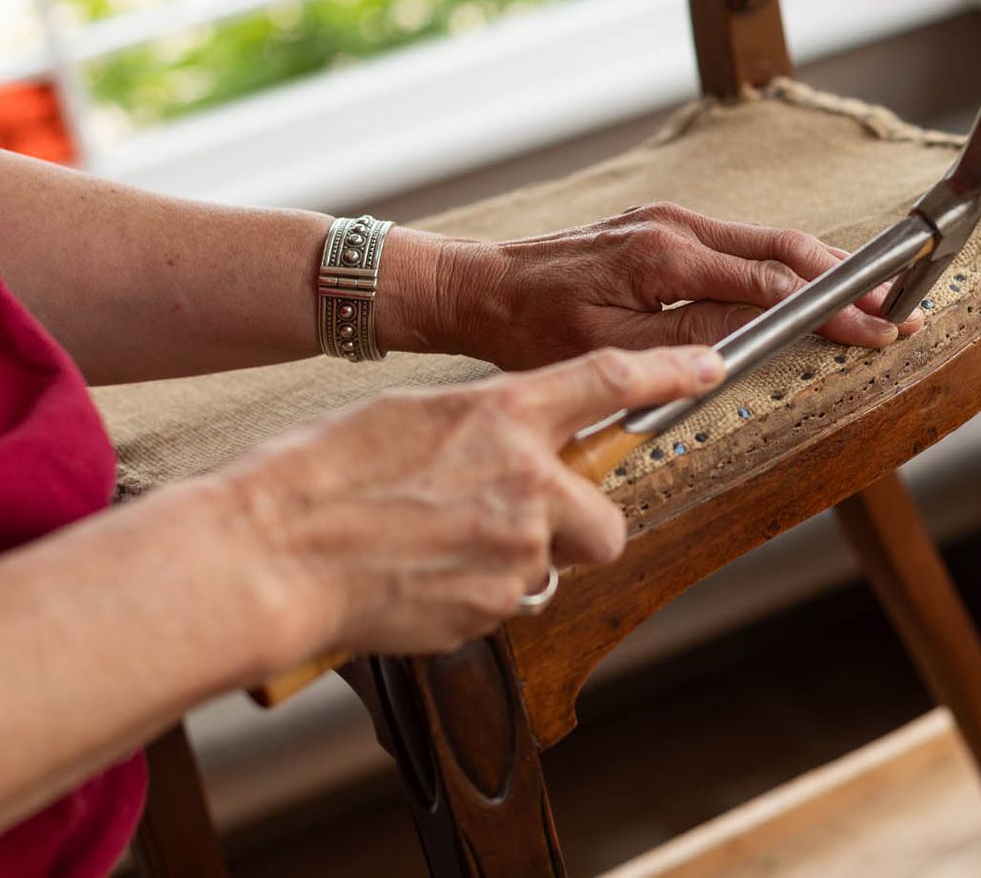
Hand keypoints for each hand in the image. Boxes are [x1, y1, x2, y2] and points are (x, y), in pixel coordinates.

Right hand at [215, 345, 722, 661]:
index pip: (609, 382)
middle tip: (518, 523)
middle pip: (605, 520)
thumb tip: (508, 445)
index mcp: (502, 414)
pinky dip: (473, 595)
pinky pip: (504, 604)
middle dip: (575, 530)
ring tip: (434, 548)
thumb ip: (479, 429)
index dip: (668, 374)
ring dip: (512, 563)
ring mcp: (513, 554)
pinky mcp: (489, 611)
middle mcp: (526, 483)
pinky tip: (418, 578)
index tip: (707, 368)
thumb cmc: (319, 476)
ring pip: (548, 567)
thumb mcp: (411, 418)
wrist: (272, 554)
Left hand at [423, 203, 922, 370]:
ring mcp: (669, 220)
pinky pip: (740, 243)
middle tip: (899, 307)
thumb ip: (688, 339)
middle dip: (848, 279)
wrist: (480, 286)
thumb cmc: (532, 327)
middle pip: (785, 249)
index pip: (773, 282)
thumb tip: (757, 335)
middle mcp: (675, 226)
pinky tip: (809, 283)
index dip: (833, 307)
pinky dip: (784, 263)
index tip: (878, 327)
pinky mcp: (662, 227)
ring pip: (768, 242)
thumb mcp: (609, 347)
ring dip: (823, 268)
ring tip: (873, 295)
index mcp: (665, 255)